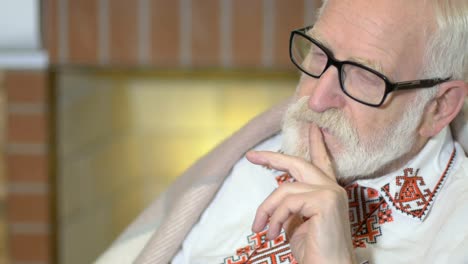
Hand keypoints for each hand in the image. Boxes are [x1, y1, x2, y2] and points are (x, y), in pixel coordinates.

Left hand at [246, 125, 355, 262]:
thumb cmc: (313, 251)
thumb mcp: (296, 224)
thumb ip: (291, 206)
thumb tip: (276, 198)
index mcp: (328, 192)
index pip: (321, 162)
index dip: (315, 144)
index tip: (311, 127)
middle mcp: (333, 189)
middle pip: (298, 163)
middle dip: (272, 158)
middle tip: (251, 156)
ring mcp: (331, 193)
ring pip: (285, 189)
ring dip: (267, 211)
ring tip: (262, 230)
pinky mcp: (325, 201)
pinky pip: (287, 202)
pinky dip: (274, 218)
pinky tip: (273, 234)